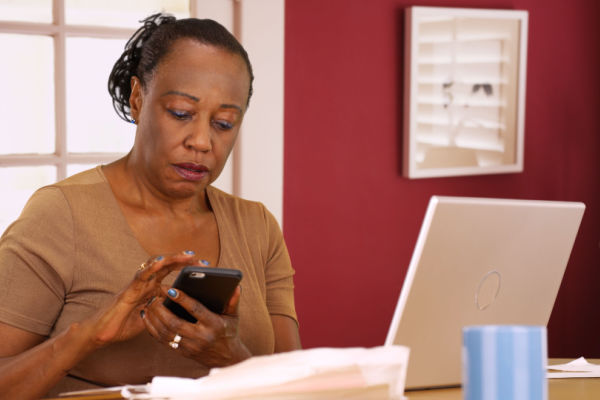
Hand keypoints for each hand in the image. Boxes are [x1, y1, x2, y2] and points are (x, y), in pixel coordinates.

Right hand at [83, 251, 198, 347]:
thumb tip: (183, 308)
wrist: (100, 334)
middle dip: (183, 260)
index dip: (185, 267)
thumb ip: (164, 309)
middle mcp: (144, 282)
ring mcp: (136, 285)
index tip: (203, 266)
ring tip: (186, 255)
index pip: (170, 271)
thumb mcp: (152, 316)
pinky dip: (151, 268)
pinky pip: (141, 276)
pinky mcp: (127, 291)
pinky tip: (161, 262)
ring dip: (172, 259)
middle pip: (165, 265)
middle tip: (201, 259)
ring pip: (155, 265)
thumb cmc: (123, 325)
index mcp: (150, 287)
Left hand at [142, 284, 250, 366]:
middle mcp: (200, 337)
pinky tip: (147, 317)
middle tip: (153, 296)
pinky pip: (163, 341)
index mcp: (213, 325)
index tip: (170, 289)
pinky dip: (152, 329)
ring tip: (148, 304)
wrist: (226, 359)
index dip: (182, 299)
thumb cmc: (229, 333)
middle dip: (161, 309)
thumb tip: (236, 286)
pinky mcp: (182, 352)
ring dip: (154, 318)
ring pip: (166, 333)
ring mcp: (190, 346)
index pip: (195, 310)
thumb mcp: (233, 317)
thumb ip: (233, 301)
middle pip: (175, 323)